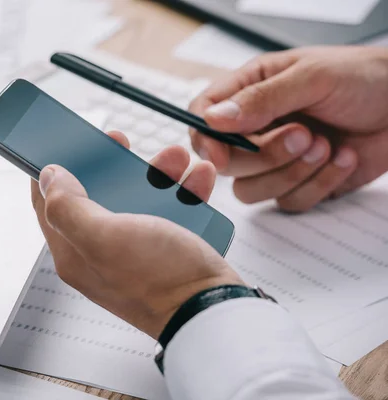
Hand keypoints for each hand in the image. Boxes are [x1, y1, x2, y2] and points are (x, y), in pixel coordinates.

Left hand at [31, 131, 243, 338]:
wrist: (212, 309)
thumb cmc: (159, 279)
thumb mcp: (104, 237)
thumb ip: (68, 206)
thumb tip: (48, 177)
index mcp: (75, 251)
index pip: (47, 205)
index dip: (51, 171)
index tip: (64, 144)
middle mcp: (100, 250)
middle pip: (95, 194)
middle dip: (109, 164)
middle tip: (120, 142)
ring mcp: (134, 249)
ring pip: (135, 197)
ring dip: (156, 172)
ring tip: (176, 157)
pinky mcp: (165, 248)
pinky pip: (169, 209)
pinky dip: (183, 191)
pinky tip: (198, 177)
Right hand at [189, 46, 387, 211]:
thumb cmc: (364, 78)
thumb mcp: (312, 77)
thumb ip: (261, 99)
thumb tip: (214, 119)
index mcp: (250, 91)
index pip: (203, 118)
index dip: (205, 139)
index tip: (220, 154)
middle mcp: (257, 128)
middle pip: (226, 162)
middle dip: (265, 156)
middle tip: (303, 134)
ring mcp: (275, 159)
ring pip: (252, 190)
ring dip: (291, 173)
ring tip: (325, 145)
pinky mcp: (298, 183)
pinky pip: (289, 202)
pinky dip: (319, 185)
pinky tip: (341, 158)